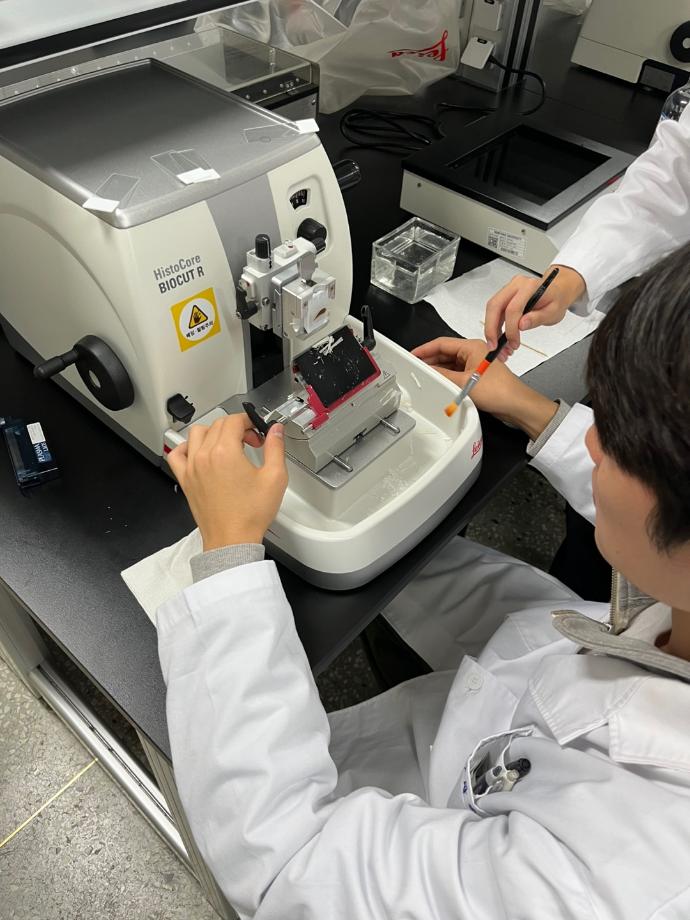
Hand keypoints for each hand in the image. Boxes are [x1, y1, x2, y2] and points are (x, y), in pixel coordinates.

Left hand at [167, 414, 287, 550]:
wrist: (232, 539)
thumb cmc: (250, 515)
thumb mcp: (275, 477)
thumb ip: (276, 447)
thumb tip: (275, 430)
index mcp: (225, 452)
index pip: (234, 421)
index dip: (250, 423)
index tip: (258, 432)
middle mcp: (205, 456)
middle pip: (217, 424)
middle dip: (237, 427)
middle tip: (251, 442)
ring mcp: (192, 468)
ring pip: (197, 433)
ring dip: (213, 432)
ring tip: (228, 444)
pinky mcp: (186, 480)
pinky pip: (177, 454)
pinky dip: (187, 447)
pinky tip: (200, 452)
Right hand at [412, 337, 558, 439]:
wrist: (516, 405)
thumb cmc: (498, 390)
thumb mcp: (464, 382)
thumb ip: (442, 375)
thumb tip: (428, 370)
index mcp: (472, 346)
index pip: (442, 343)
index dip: (425, 349)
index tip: (413, 354)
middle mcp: (474, 353)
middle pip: (446, 353)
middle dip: (431, 360)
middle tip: (416, 366)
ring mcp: (476, 364)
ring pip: (451, 363)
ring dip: (439, 369)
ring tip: (425, 375)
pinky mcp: (477, 376)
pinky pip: (457, 373)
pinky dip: (447, 377)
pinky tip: (440, 382)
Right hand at [484, 265, 586, 353]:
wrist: (557, 292)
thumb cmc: (556, 300)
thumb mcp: (553, 312)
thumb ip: (537, 318)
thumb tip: (521, 325)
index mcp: (529, 286)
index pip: (513, 308)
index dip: (511, 329)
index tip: (513, 343)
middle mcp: (516, 284)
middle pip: (495, 305)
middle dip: (491, 329)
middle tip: (494, 347)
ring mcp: (509, 289)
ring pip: (492, 309)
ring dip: (491, 330)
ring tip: (498, 346)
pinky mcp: (505, 297)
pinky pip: (494, 311)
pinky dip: (495, 327)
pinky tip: (500, 339)